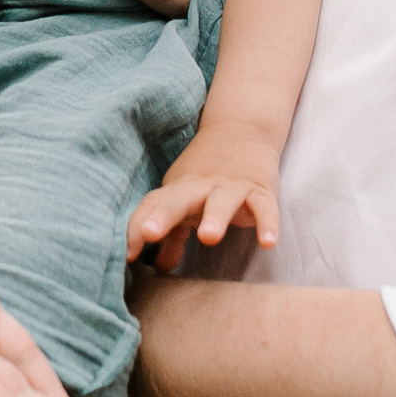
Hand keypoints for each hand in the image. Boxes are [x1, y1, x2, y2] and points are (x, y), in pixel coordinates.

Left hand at [126, 130, 280, 274]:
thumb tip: (160, 268)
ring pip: (222, 200)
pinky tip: (268, 243)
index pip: (152, 205)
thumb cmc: (206, 175)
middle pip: (179, 198)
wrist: (242, 129)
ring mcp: (231, 186)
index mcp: (178, 189)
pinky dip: (267, 223)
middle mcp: (200, 186)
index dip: (137, 227)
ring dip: (215, 217)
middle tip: (149, 234)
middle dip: (164, 215)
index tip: (127, 254)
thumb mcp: (186, 200)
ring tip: (208, 238)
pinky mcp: (260, 190)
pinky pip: (264, 207)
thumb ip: (173, 236)